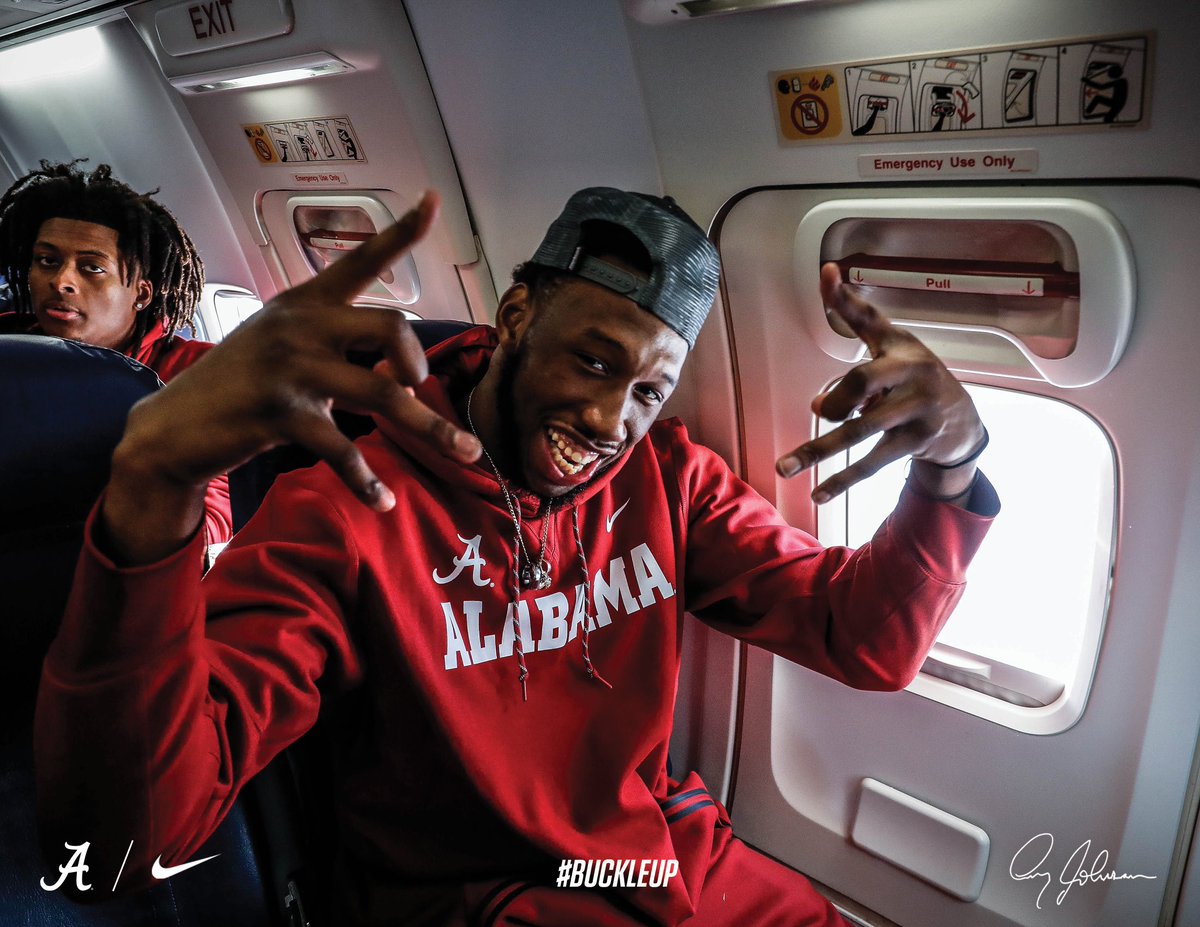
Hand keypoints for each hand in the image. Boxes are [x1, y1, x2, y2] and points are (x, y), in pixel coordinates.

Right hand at [104, 191, 480, 562]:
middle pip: (391, 329)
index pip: (360, 260)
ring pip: (384, 395)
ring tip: (466, 454)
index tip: (433, 200)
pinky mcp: (282, 414)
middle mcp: (302, 325)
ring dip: (432, 429)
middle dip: (419, 361)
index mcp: (305, 302)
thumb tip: (401, 357)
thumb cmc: (240, 384)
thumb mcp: (281, 342)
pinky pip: (343, 449)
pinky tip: (382, 500)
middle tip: (421, 386)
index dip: (400, 231)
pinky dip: (366, 481)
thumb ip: (335, 338)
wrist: (173, 427)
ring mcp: (291, 369)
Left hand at [776, 263, 984, 502]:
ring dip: (820, 451)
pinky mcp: (916, 444)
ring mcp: (917, 412)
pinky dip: (844, 480)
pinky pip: (873, 464)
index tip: (827, 275)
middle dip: (834, 401)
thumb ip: (855, 324)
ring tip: (785, 467)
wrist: (963, 421)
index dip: (846, 300)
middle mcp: (913, 375)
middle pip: (861, 383)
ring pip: (862, 432)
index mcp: (901, 348)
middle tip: (819, 409)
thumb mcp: (892, 344)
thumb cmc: (914, 376)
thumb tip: (821, 325)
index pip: (869, 321)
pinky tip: (818, 494)